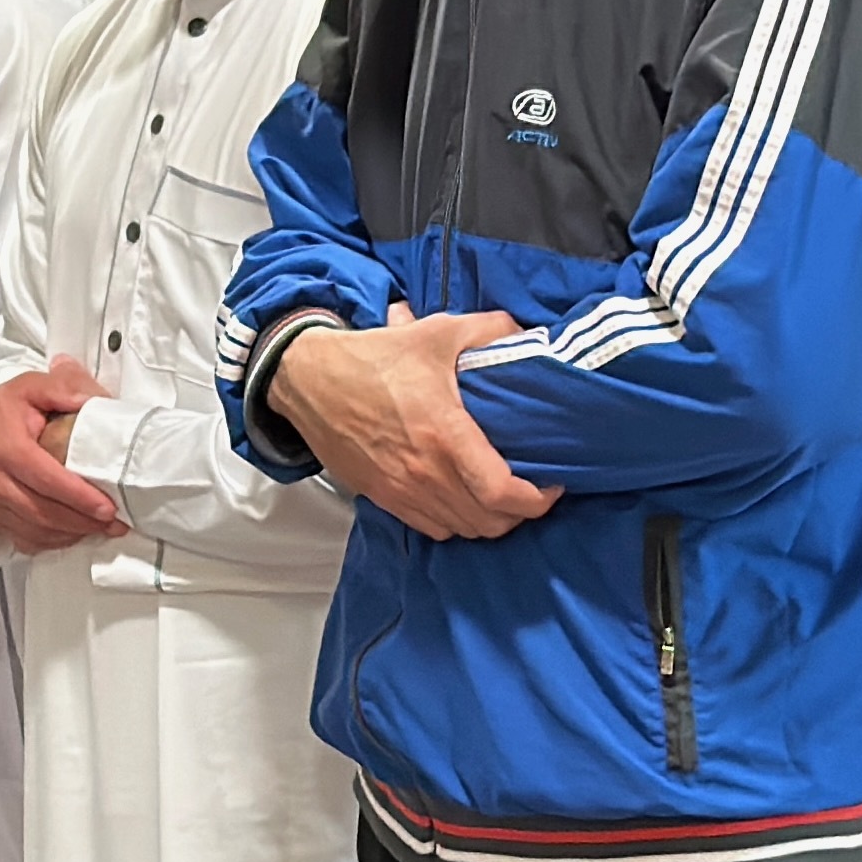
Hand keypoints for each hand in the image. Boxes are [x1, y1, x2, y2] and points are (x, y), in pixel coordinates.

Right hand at [0, 356, 125, 554]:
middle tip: (114, 523)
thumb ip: (64, 387)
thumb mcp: (29, 386)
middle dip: (83, 522)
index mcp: (7, 448)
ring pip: (36, 531)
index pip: (47, 480)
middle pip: (44, 513)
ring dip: (72, 534)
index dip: (79, 497)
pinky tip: (73, 533)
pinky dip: (53, 540)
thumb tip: (98, 400)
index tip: (108, 507)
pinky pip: (25, 539)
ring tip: (101, 529)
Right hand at [266, 306, 555, 541]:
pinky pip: (431, 528)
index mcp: (444, 434)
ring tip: (500, 498)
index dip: (537, 499)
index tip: (552, 485)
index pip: (502, 492)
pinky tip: (461, 500)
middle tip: (531, 490)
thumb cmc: (373, 358)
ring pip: (461, 530)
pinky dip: (455, 523)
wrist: (309, 380)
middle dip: (519, 513)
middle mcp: (424, 472)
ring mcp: (401, 490)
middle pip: (488, 522)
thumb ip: (490, 330)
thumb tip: (526, 336)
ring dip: (488, 521)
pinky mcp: (382, 497)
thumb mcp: (437, 333)